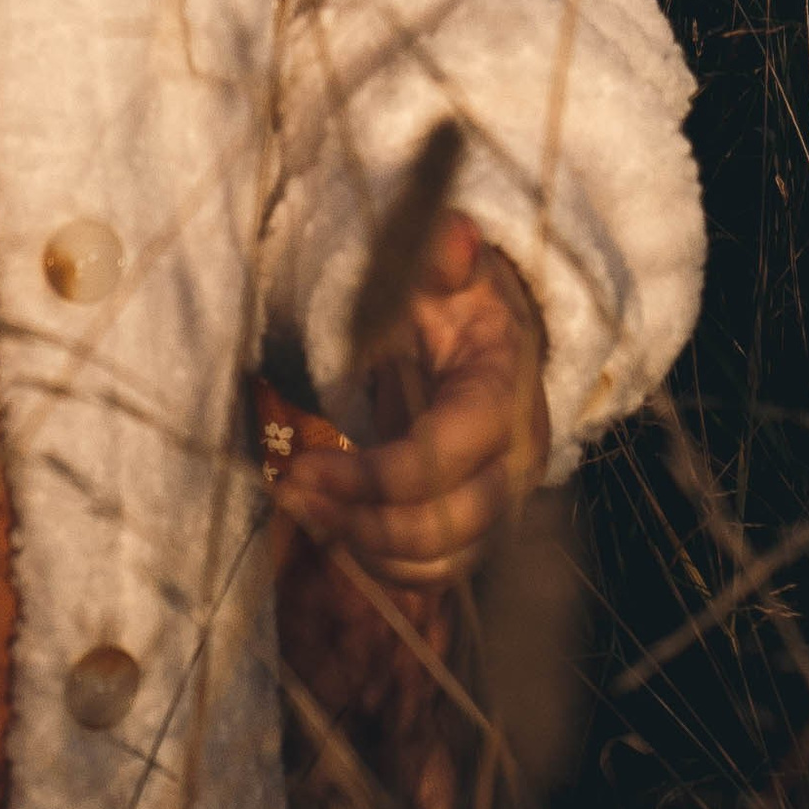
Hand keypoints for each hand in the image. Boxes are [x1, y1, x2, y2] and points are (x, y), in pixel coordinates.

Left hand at [275, 213, 548, 589]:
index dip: (374, 474)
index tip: (301, 462)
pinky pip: (435, 573)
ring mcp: (501, 503)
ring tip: (300, 505)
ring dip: (363, 547)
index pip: (445, 457)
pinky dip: (380, 563)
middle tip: (291, 487)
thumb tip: (455, 236)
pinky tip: (330, 524)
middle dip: (363, 519)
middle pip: (448, 527)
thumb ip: (444, 254)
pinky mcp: (478, 529)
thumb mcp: (446, 266)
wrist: (483, 336)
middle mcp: (516, 462)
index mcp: (506, 395)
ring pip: (440, 561)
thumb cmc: (455, 298)